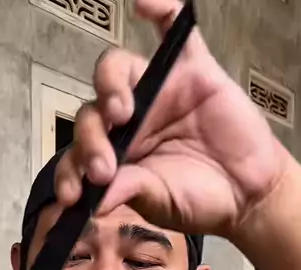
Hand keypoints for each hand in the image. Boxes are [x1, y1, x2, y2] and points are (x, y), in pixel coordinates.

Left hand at [55, 0, 290, 239]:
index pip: (77, 154)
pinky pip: (172, 28)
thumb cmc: (199, 199)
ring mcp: (156, 91)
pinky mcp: (190, 70)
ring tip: (120, 111)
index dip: (69, 173)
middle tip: (103, 168)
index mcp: (113, 154)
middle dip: (91, 140)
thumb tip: (93, 201)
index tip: (71, 198)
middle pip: (92, 112)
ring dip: (110, 85)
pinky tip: (144, 4)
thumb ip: (128, 192)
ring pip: (117, 70)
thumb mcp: (159, 202)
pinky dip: (160, 9)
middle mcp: (128, 120)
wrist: (246, 193)